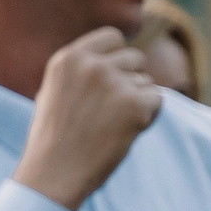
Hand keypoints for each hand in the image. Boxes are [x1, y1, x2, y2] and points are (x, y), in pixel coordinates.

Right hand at [11, 28, 160, 210]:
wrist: (53, 173)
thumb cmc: (53, 138)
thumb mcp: (54, 91)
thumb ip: (81, 71)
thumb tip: (116, 59)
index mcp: (68, 58)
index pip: (112, 37)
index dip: (117, 56)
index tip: (113, 75)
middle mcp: (91, 65)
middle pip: (134, 58)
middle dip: (129, 80)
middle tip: (110, 109)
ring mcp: (114, 83)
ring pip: (146, 82)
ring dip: (137, 101)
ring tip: (110, 125)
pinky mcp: (135, 104)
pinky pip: (157, 100)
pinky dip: (147, 116)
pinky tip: (123, 132)